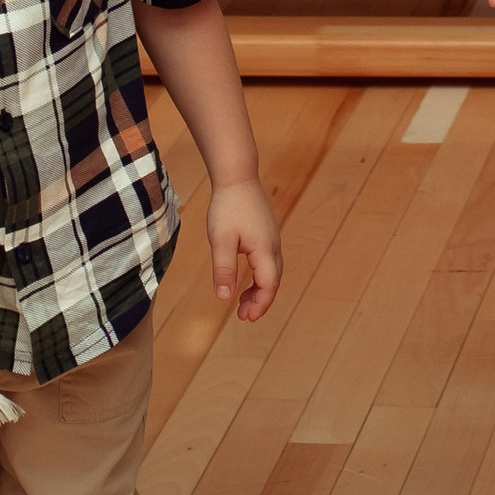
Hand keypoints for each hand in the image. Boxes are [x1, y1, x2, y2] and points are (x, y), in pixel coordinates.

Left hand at [206, 177, 282, 320]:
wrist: (237, 176)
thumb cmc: (228, 206)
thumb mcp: (221, 240)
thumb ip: (224, 269)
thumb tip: (224, 297)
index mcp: (264, 249)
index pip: (269, 284)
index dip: (260, 304)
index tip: (246, 318)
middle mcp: (273, 245)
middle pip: (273, 280)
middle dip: (261, 300)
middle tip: (244, 316)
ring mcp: (271, 238)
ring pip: (272, 271)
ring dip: (260, 289)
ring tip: (243, 302)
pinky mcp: (266, 233)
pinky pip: (267, 261)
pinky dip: (260, 276)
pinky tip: (247, 278)